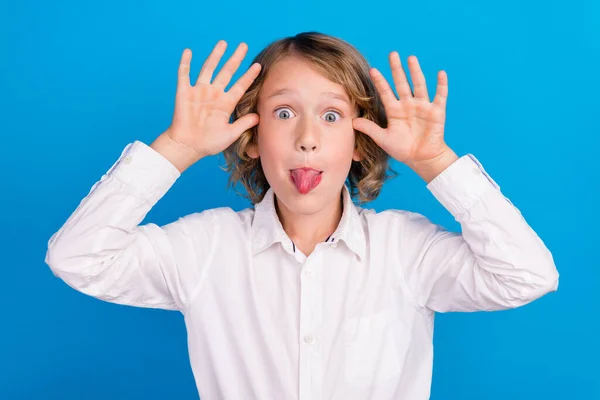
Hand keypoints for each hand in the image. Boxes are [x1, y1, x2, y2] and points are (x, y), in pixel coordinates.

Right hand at [164, 41, 260, 160]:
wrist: (187, 147)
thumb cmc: (208, 143)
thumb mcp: (230, 134)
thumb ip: (244, 124)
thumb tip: (259, 116)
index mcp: (225, 104)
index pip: (240, 86)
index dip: (249, 76)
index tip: (258, 66)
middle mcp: (214, 94)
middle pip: (226, 72)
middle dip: (235, 59)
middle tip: (243, 46)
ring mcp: (199, 92)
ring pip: (209, 68)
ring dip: (215, 55)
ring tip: (223, 43)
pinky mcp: (184, 93)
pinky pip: (184, 75)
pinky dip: (185, 63)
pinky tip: (188, 51)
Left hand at [352, 52, 449, 166]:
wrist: (422, 159)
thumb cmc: (403, 149)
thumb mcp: (383, 139)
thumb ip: (370, 128)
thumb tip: (352, 121)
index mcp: (395, 110)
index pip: (386, 92)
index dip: (380, 82)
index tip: (373, 70)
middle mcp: (408, 105)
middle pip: (402, 83)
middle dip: (396, 69)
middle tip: (392, 54)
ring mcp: (422, 107)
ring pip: (419, 85)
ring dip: (415, 72)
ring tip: (411, 58)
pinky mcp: (436, 112)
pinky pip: (440, 96)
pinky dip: (441, 85)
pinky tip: (441, 73)